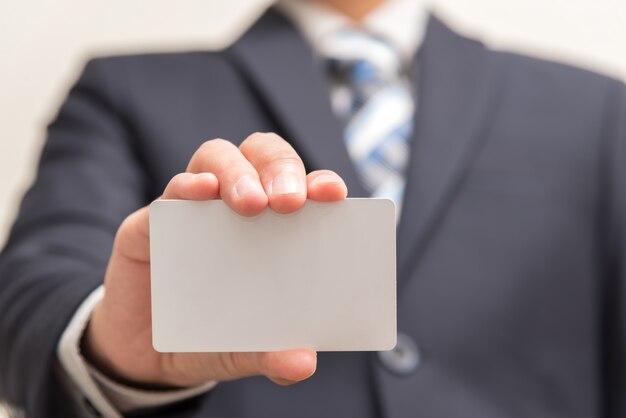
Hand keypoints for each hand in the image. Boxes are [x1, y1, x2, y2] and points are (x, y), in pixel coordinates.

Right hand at [82, 132, 347, 387]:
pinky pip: (170, 193)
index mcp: (274, 227)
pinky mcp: (152, 222)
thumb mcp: (243, 351)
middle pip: (263, 157)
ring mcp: (194, 208)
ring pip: (218, 158)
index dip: (319, 183)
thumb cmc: (209, 337)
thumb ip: (272, 354)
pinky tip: (201, 192)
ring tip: (251, 204)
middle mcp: (236, 207)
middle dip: (280, 169)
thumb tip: (304, 362)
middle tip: (289, 201)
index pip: (302, 187)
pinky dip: (187, 187)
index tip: (333, 195)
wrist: (147, 356)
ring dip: (238, 173)